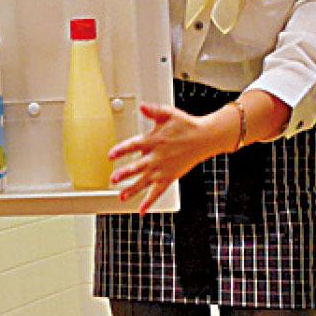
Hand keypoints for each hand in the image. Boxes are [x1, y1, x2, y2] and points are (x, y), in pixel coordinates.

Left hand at [108, 102, 226, 214]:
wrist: (205, 138)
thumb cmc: (186, 125)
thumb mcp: (169, 113)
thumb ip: (153, 110)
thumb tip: (142, 106)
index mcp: (154, 140)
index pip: (135, 145)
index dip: (122, 150)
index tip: (111, 155)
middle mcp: (157, 157)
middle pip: (139, 166)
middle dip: (125, 173)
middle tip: (113, 179)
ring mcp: (163, 169)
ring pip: (146, 182)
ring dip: (133, 189)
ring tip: (121, 197)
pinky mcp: (170, 177)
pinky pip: (158, 192)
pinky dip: (150, 201)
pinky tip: (141, 210)